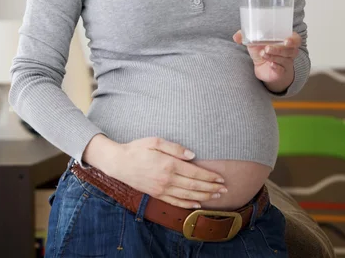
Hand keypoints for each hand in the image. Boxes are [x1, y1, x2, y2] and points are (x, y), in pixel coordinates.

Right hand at [111, 137, 227, 208]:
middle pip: (194, 185)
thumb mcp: (155, 140)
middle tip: (225, 189)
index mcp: (169, 164)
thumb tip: (192, 155)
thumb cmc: (138, 148)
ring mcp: (162, 189)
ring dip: (204, 196)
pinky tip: (196, 204)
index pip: (195, 172)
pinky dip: (187, 204)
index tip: (221, 178)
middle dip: (211, 188)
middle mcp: (167, 179)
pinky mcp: (157, 194)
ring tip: (216, 197)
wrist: (119, 163)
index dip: (209, 177)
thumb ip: (175, 148)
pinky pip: (175, 202)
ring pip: (187, 195)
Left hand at [233, 30, 301, 90]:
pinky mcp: (281, 72)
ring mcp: (286, 63)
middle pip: (290, 50)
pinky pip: (281, 70)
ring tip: (263, 54)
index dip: (293, 39)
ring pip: (285, 59)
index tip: (286, 40)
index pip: (295, 39)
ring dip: (273, 56)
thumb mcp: (255, 42)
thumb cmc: (262, 49)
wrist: (263, 67)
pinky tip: (270, 64)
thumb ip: (246, 36)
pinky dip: (276, 67)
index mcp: (286, 40)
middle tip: (267, 48)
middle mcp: (289, 52)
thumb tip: (236, 36)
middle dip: (278, 49)